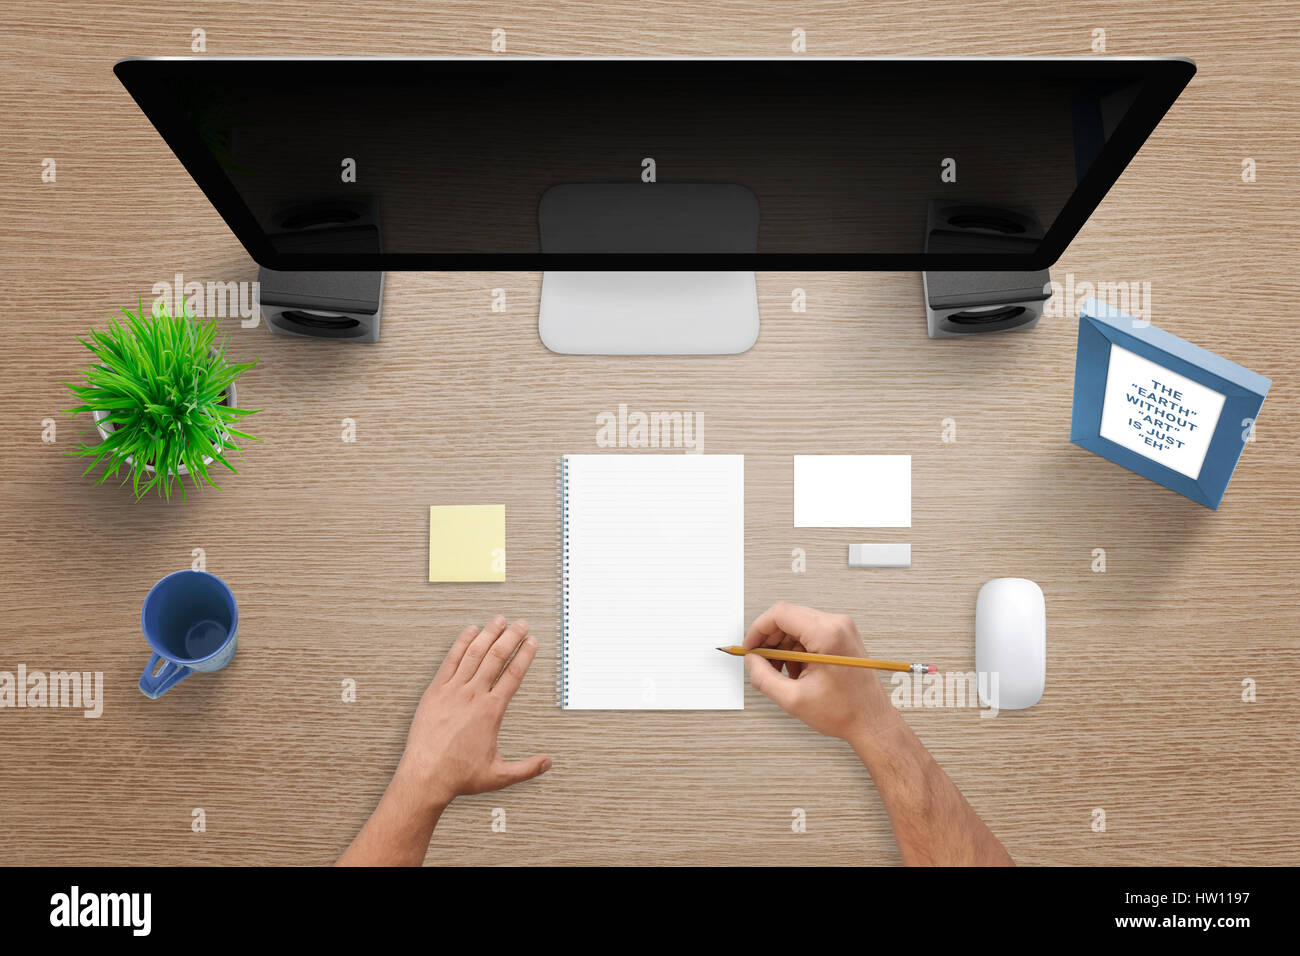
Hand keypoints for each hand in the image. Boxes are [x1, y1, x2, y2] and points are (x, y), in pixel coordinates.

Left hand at [394, 616, 551, 808]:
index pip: (513, 675)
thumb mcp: (499, 776)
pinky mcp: (435, 691)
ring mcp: (452, 691)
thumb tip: (548, 763)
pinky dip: (461, 644)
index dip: (525, 655)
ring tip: (499, 620)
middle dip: (511, 637)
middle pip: (497, 657)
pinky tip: (469, 632)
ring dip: (488, 634)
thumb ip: (526, 768)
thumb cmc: (459, 776)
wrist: (425, 777)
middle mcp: (473, 696)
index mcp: (491, 711)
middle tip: (521, 624)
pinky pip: (450, 661)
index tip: (532, 642)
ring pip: (474, 654)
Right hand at [743, 603, 897, 743]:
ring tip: (782, 673)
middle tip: (760, 663)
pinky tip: (797, 673)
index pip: (780, 614)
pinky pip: (810, 634)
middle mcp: (837, 624)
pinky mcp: (843, 636)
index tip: (749, 647)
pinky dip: (797, 650)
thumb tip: (751, 661)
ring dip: (783, 647)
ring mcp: (842, 629)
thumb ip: (763, 677)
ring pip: (797, 626)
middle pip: (788, 618)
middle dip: (769, 641)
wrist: (871, 721)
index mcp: (827, 634)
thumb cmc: (844, 712)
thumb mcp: (793, 699)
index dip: (758, 630)